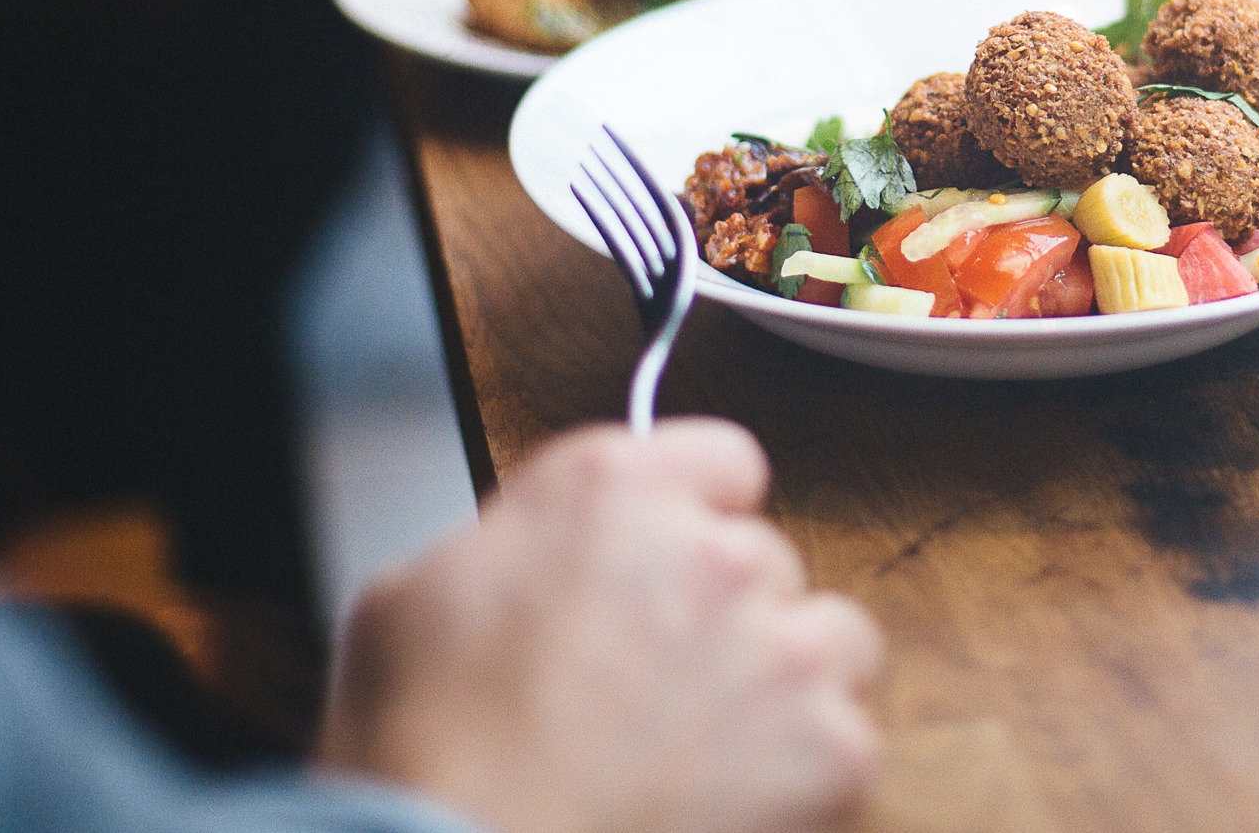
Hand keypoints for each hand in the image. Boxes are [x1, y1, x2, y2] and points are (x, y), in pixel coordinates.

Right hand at [319, 421, 883, 832]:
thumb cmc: (425, 757)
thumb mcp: (409, 598)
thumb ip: (510, 544)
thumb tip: (536, 555)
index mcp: (610, 489)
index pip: (722, 460)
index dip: (700, 515)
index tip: (681, 558)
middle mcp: (710, 549)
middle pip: (765, 561)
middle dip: (724, 617)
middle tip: (661, 687)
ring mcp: (780, 645)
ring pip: (831, 636)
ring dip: (787, 681)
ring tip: (712, 748)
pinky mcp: (828, 743)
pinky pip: (849, 736)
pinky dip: (807, 775)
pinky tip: (731, 804)